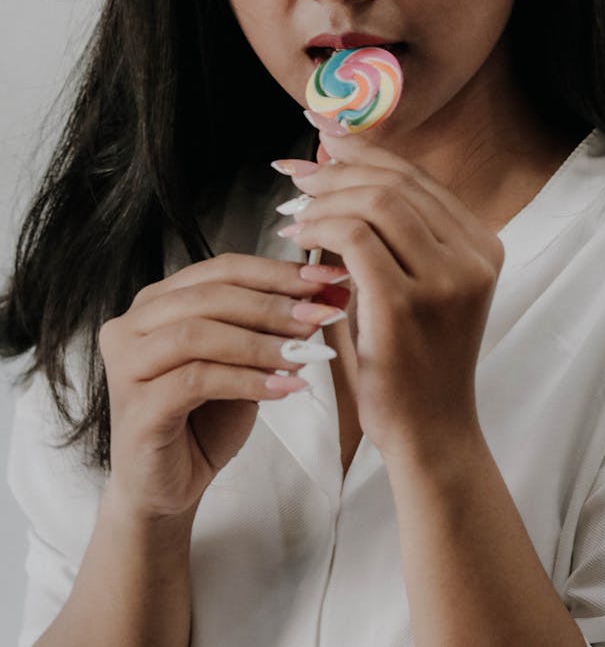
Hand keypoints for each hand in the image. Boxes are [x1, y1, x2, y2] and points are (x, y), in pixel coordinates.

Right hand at [98, 253, 347, 520]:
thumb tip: (323, 296)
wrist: (168, 487)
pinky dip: (246, 380)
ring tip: (303, 354)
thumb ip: (269, 326)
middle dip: (272, 304)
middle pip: (209, 295)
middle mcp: (133, 324)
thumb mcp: (243, 361)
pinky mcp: (135, 406)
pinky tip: (283, 388)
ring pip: (199, 333)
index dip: (276, 271)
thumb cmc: (204, 418)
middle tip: (320, 316)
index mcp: (157, 301)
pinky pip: (196, 380)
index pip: (221, 269)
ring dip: (260, 342)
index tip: (326, 280)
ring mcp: (127, 364)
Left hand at [277, 134, 503, 459]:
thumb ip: (389, 231)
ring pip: (375, 201)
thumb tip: (334, 163)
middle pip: (395, 181)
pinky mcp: (408, 305)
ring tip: (292, 211)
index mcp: (482, 244)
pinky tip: (296, 238)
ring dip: (324, 198)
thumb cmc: (413, 360)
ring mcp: (447, 280)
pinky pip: (355, 238)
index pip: (416, 175)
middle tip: (293, 175)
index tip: (320, 136)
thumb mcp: (415, 285)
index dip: (363, 149)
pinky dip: (320, 227)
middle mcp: (475, 255)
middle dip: (336, 169)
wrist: (431, 433)